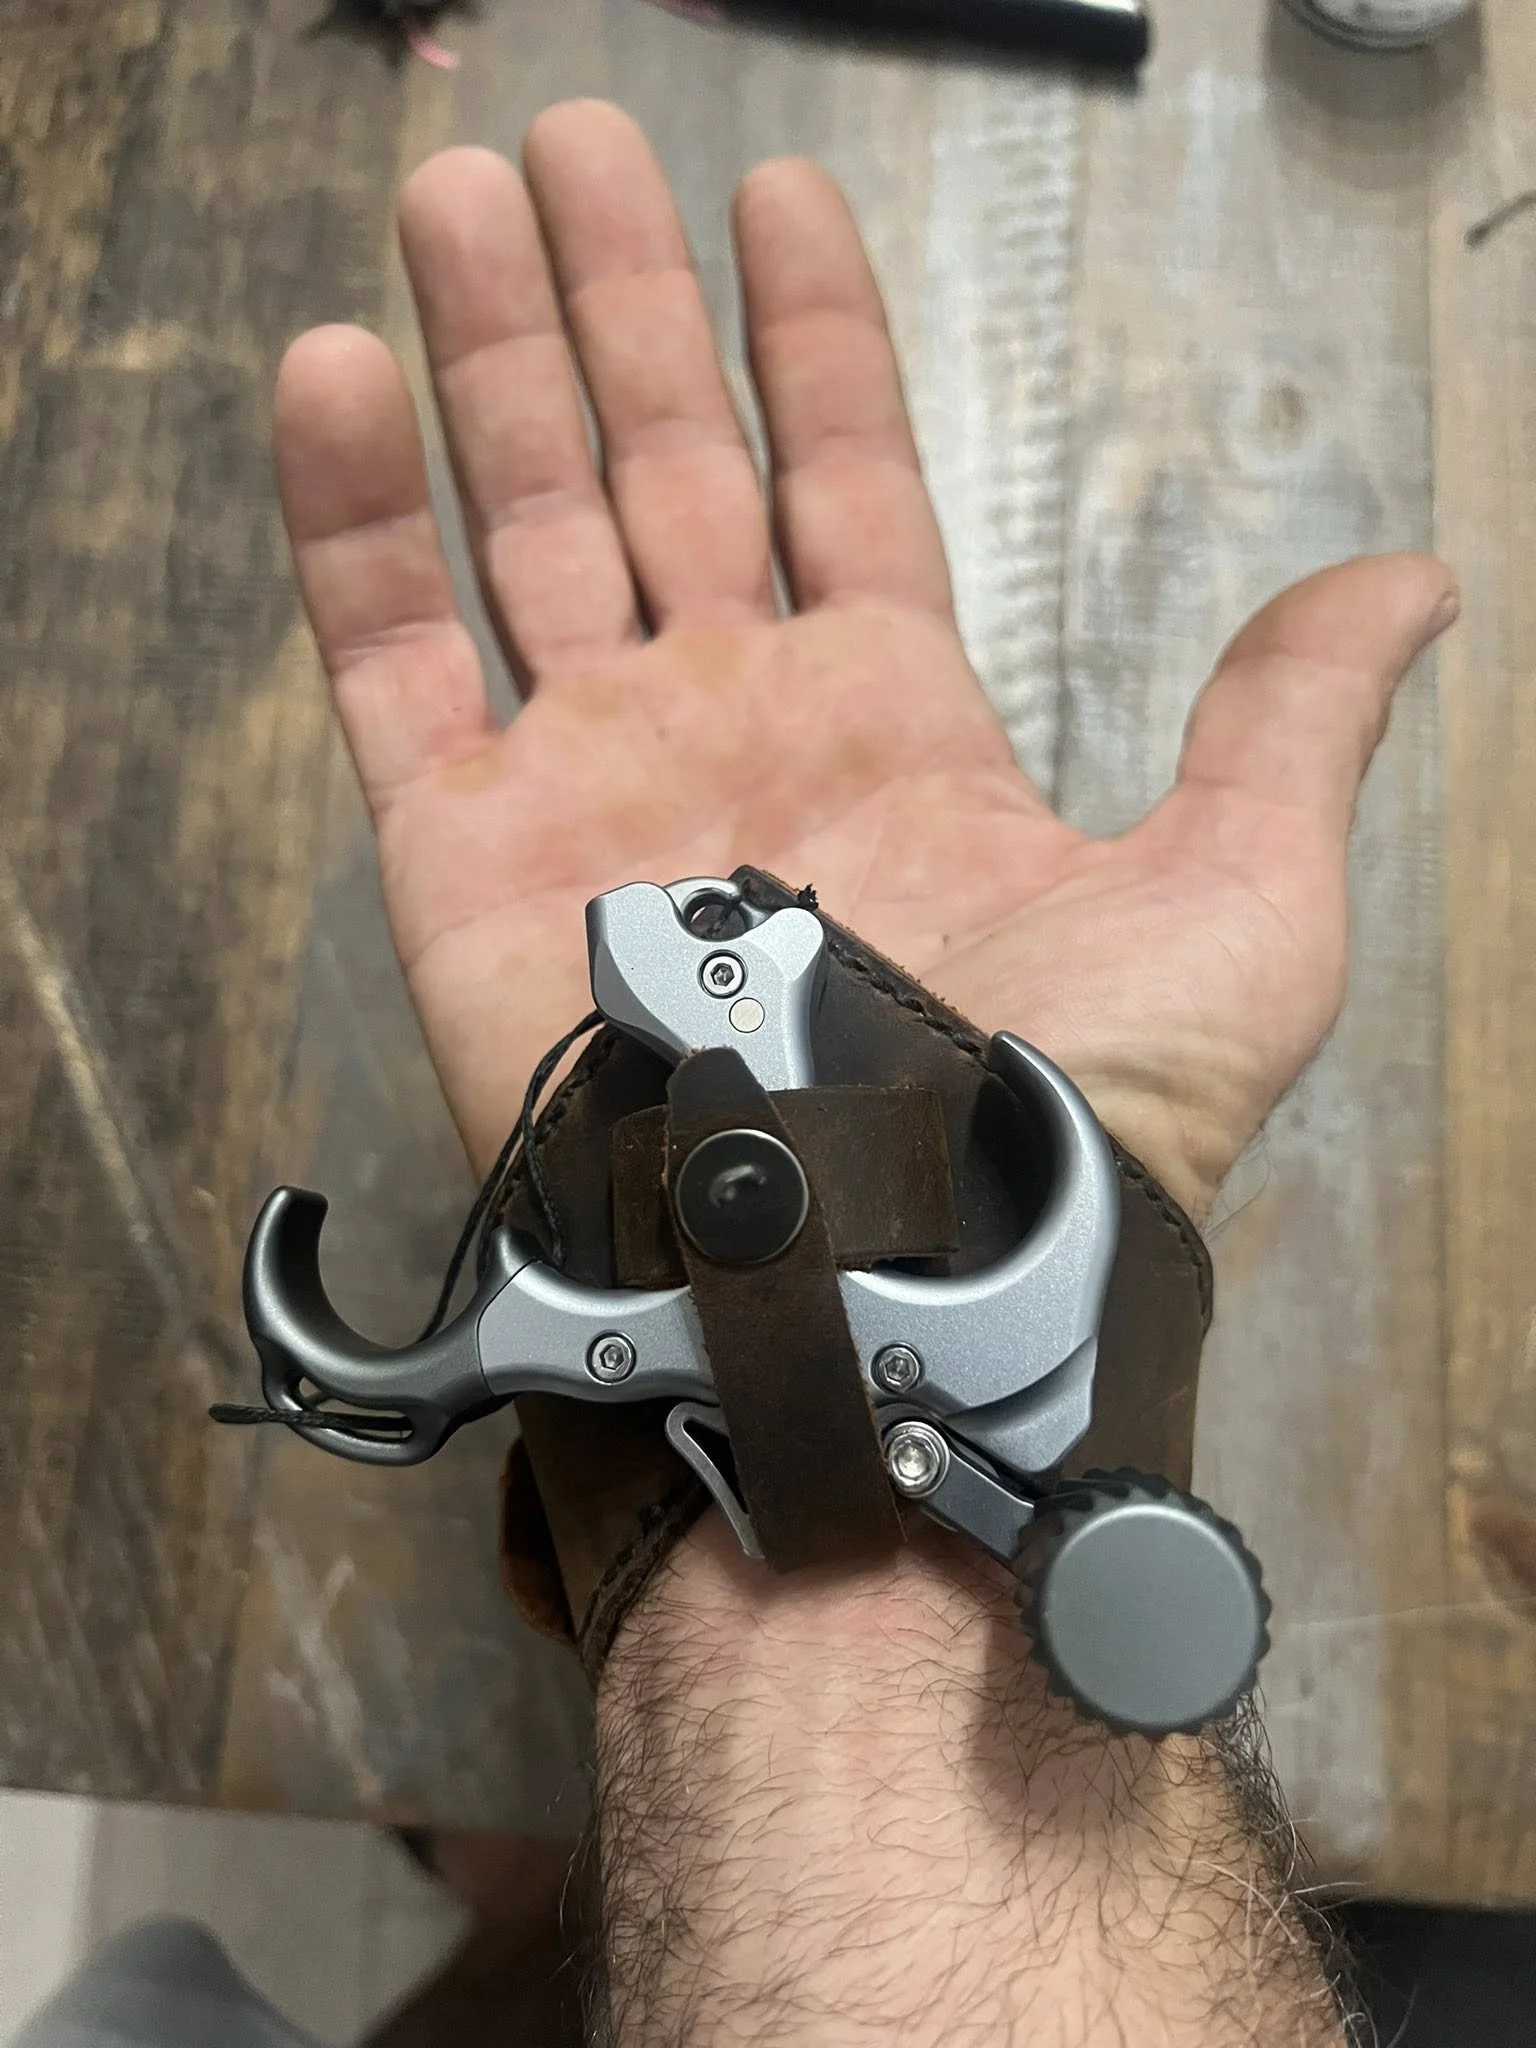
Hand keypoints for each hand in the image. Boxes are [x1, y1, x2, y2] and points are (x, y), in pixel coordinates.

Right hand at [273, 99, 1455, 1221]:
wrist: (898, 1288)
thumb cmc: (1076, 1118)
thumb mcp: (1242, 902)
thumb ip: (1289, 723)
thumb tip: (1410, 584)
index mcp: (893, 719)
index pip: (838, 476)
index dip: (806, 337)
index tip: (772, 198)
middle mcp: (731, 730)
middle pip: (659, 464)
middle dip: (615, 304)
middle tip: (567, 146)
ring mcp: (589, 786)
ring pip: (518, 527)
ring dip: (480, 363)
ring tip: (450, 192)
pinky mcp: (465, 860)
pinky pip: (389, 665)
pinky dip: (351, 525)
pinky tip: (338, 376)